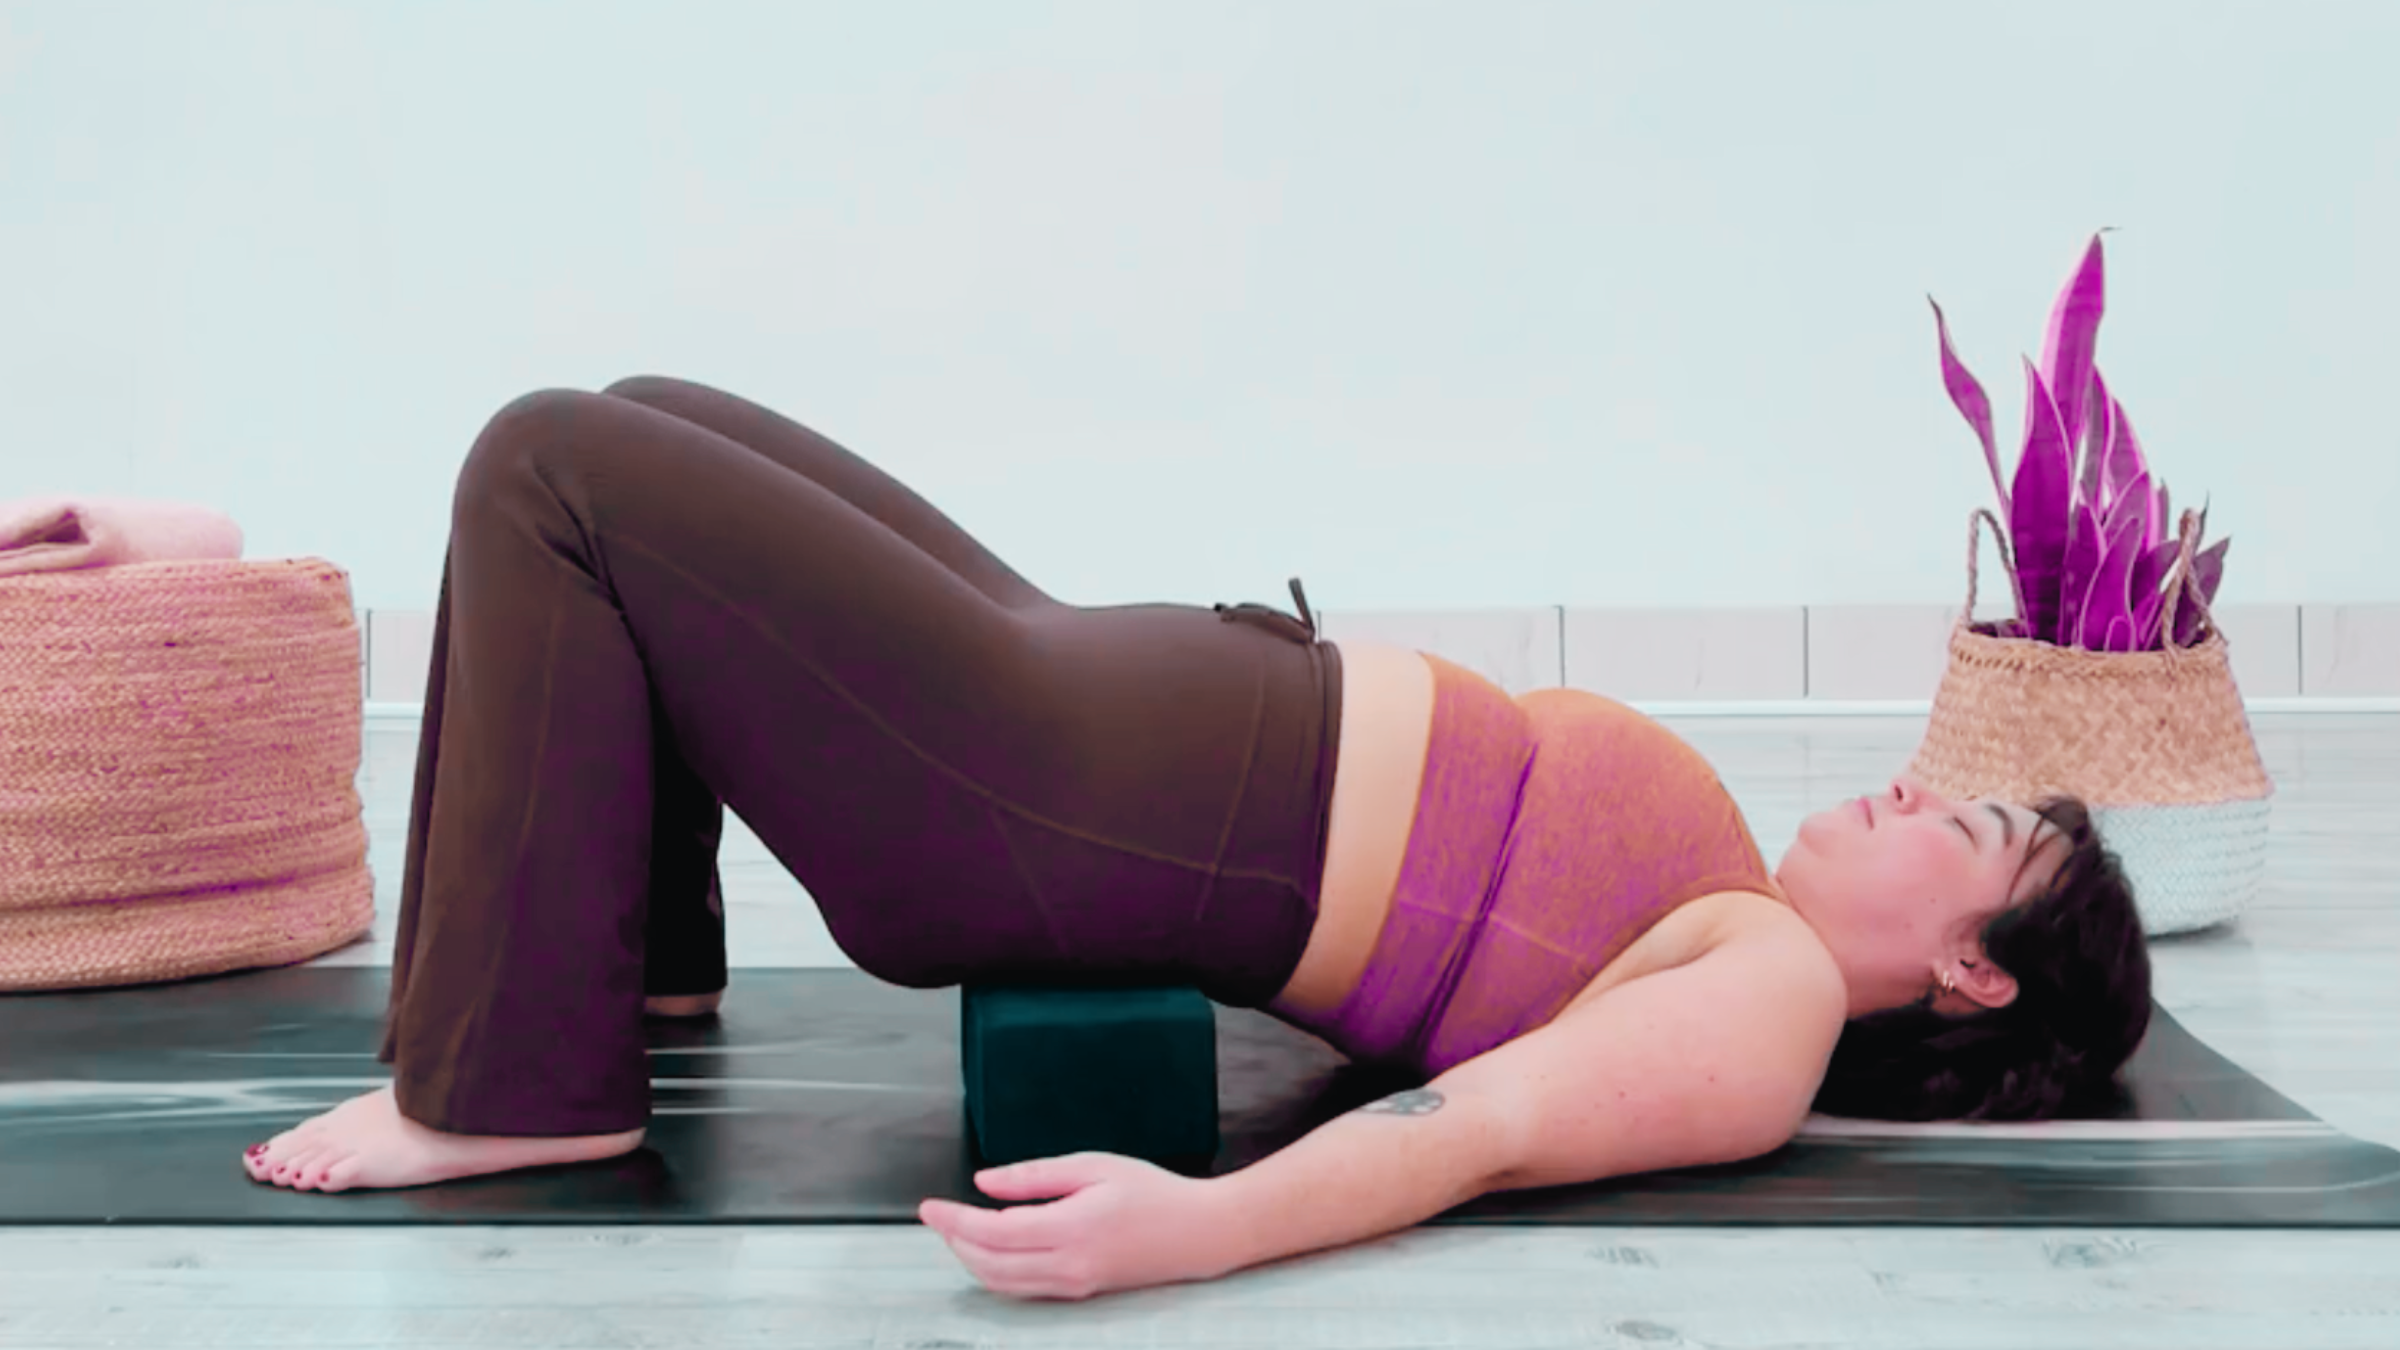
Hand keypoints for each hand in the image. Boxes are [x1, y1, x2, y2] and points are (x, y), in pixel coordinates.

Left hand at [918, 1152, 1231, 1300]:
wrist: (1199, 1232)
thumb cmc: (1153, 1192)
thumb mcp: (1093, 1166)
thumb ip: (1034, 1176)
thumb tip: (985, 1182)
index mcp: (1070, 1228)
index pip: (992, 1231)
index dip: (953, 1220)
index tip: (928, 1207)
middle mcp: (1068, 1265)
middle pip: (989, 1264)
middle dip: (955, 1241)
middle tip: (938, 1216)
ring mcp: (1074, 1285)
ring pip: (1002, 1283)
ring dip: (971, 1259)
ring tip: (957, 1229)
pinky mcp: (1080, 1292)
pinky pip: (1024, 1289)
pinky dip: (996, 1271)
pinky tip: (992, 1248)